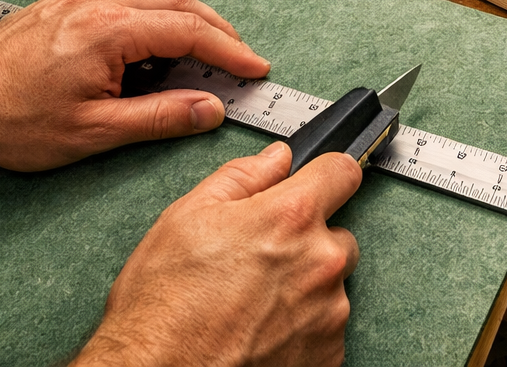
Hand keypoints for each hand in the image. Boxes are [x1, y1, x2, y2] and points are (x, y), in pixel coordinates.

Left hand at [0, 0, 269, 170]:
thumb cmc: (10, 120)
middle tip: (239, 58)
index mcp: (110, 29)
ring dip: (186, 15)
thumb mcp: (94, 132)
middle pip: (178, 2)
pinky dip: (155, 9)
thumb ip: (161, 117)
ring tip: (204, 48)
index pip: (189, 32)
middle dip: (216, 29)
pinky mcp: (64, 2)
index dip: (229, 51)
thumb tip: (209, 110)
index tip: (254, 69)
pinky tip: (156, 35)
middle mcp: (97, 1)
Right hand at [74, 142, 362, 366]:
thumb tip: (275, 159)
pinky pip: (326, 327)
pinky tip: (261, 329)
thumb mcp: (187, 218)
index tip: (316, 184)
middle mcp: (321, 263)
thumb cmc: (163, 306)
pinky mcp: (329, 355)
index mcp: (291, 218)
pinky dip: (302, 326)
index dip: (325, 175)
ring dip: (304, 288)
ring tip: (252, 303)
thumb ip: (242, 178)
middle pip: (337, 235)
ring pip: (331, 285)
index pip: (343, 171)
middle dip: (307, 242)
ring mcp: (329, 313)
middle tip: (260, 261)